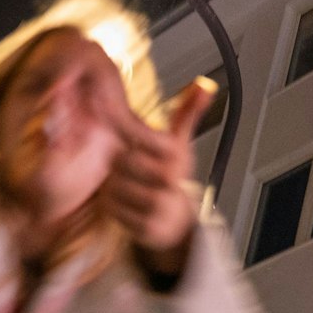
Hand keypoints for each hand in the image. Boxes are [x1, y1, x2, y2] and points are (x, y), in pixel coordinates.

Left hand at [99, 77, 216, 274]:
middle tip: (122, 166)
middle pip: (121, 162)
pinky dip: (112, 206)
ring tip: (123, 183)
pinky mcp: (148, 228)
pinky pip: (113, 210)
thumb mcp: (180, 143)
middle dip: (117, 164)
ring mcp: (160, 207)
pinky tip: (122, 201)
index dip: (121, 133)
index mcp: (177, 157)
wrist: (177, 222)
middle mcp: (171, 182)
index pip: (137, 138)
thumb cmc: (172, 177)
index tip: (107, 121)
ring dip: (112, 185)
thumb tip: (204, 84)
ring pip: (113, 187)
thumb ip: (188, 112)